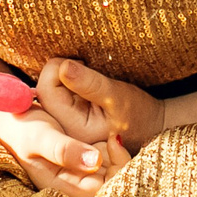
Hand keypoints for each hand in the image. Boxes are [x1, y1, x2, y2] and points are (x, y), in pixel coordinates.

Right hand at [0, 110, 125, 196]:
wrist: (8, 119)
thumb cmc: (21, 126)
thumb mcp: (41, 136)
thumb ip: (65, 150)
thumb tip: (95, 163)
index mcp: (58, 187)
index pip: (99, 191)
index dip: (113, 170)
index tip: (113, 140)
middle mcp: (68, 187)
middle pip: (106, 188)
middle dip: (118, 164)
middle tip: (116, 137)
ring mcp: (73, 178)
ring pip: (106, 178)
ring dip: (115, 160)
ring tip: (114, 137)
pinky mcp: (77, 167)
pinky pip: (102, 168)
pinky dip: (109, 155)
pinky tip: (109, 138)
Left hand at [37, 58, 166, 153]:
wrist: (152, 127)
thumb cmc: (139, 114)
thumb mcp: (117, 96)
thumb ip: (89, 83)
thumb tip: (64, 66)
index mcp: (73, 131)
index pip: (47, 91)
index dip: (57, 69)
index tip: (81, 64)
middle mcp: (64, 132)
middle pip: (44, 90)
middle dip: (60, 72)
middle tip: (84, 68)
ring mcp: (65, 127)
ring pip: (50, 91)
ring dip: (64, 77)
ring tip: (88, 78)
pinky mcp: (70, 120)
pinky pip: (58, 95)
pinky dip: (69, 84)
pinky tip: (85, 86)